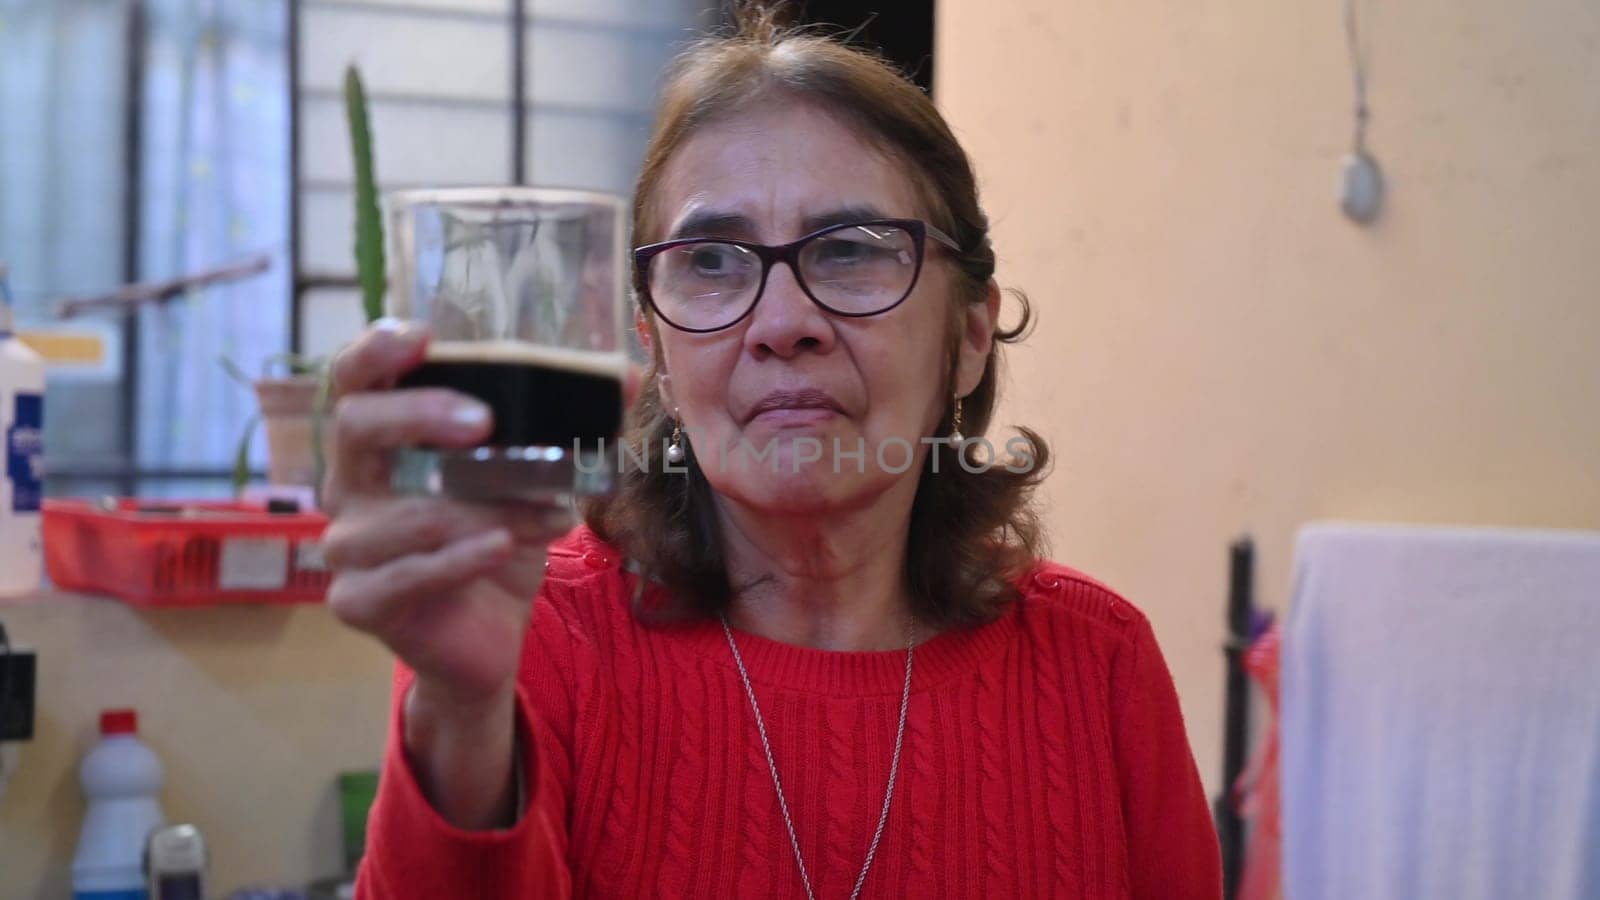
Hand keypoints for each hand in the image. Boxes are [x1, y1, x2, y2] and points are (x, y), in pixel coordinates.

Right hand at [321, 320, 571, 712]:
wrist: (491, 632)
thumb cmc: (500, 535)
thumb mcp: (536, 477)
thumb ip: (568, 427)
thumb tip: (625, 378)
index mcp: (382, 438)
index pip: (354, 379)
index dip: (375, 351)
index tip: (422, 336)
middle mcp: (351, 482)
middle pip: (355, 426)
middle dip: (419, 414)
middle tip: (483, 421)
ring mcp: (348, 543)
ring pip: (400, 514)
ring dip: (484, 510)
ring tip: (551, 513)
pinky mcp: (360, 600)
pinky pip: (402, 575)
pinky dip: (459, 559)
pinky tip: (501, 547)